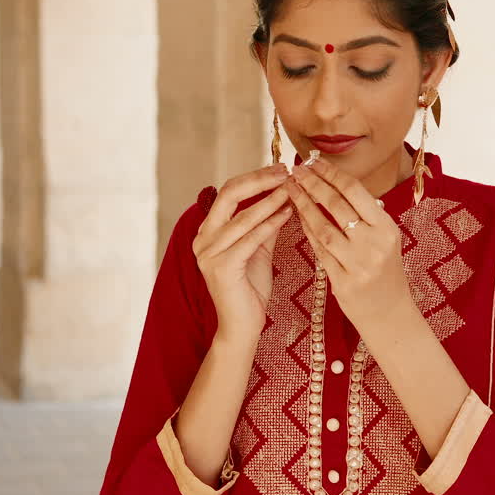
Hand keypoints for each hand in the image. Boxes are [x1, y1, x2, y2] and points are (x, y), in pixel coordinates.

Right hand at [192, 164, 293, 345]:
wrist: (242, 326)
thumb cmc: (250, 288)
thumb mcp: (258, 249)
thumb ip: (264, 223)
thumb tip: (282, 194)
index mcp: (208, 230)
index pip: (228, 192)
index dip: (255, 177)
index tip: (280, 168)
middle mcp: (203, 238)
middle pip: (229, 195)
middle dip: (259, 180)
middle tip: (285, 171)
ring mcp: (209, 253)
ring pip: (243, 217)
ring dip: (270, 200)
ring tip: (292, 189)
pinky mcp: (221, 267)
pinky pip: (250, 239)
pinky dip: (270, 224)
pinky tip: (287, 214)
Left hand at [286, 158, 412, 327]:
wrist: (390, 315)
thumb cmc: (385, 272)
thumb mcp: (385, 240)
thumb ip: (366, 216)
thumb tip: (336, 183)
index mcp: (387, 229)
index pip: (356, 192)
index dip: (332, 174)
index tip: (314, 162)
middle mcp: (374, 244)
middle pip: (338, 206)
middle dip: (314, 184)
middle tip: (296, 170)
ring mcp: (358, 265)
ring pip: (324, 227)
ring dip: (304, 205)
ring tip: (290, 189)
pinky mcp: (342, 282)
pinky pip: (319, 250)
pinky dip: (306, 231)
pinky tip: (296, 216)